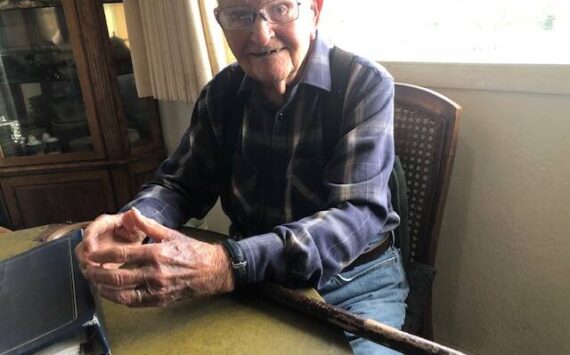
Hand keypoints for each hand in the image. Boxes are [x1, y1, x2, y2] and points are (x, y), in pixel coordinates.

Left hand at [83, 208, 235, 306]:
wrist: (211, 271)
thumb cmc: (190, 250)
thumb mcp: (170, 233)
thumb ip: (147, 225)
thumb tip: (130, 213)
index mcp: (156, 253)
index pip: (121, 254)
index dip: (102, 254)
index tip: (90, 253)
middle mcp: (155, 273)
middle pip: (117, 276)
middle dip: (97, 273)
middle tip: (86, 269)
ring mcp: (157, 289)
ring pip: (122, 292)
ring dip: (104, 288)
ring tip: (93, 282)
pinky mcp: (159, 300)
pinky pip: (133, 302)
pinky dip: (118, 298)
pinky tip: (110, 292)